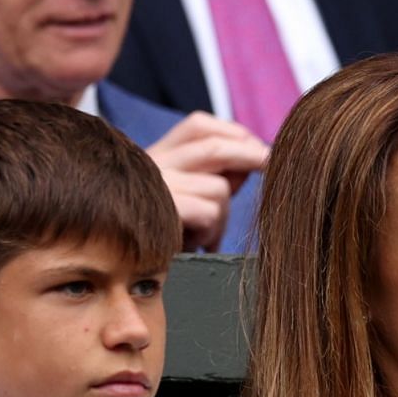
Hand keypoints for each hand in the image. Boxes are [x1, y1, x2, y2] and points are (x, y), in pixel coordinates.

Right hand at [144, 111, 268, 251]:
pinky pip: (208, 213)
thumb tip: (257, 157)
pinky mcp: (160, 211)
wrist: (125, 270)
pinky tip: (199, 246)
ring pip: (218, 187)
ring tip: (210, 238)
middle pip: (213, 145)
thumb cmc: (164, 238)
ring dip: (224, 218)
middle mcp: (151, 165)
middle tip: (271, 165)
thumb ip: (217, 176)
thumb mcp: (190, 200)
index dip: (233, 133)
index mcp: (156, 157)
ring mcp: (154, 186)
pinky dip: (212, 233)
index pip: (198, 126)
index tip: (257, 149)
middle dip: (250, 156)